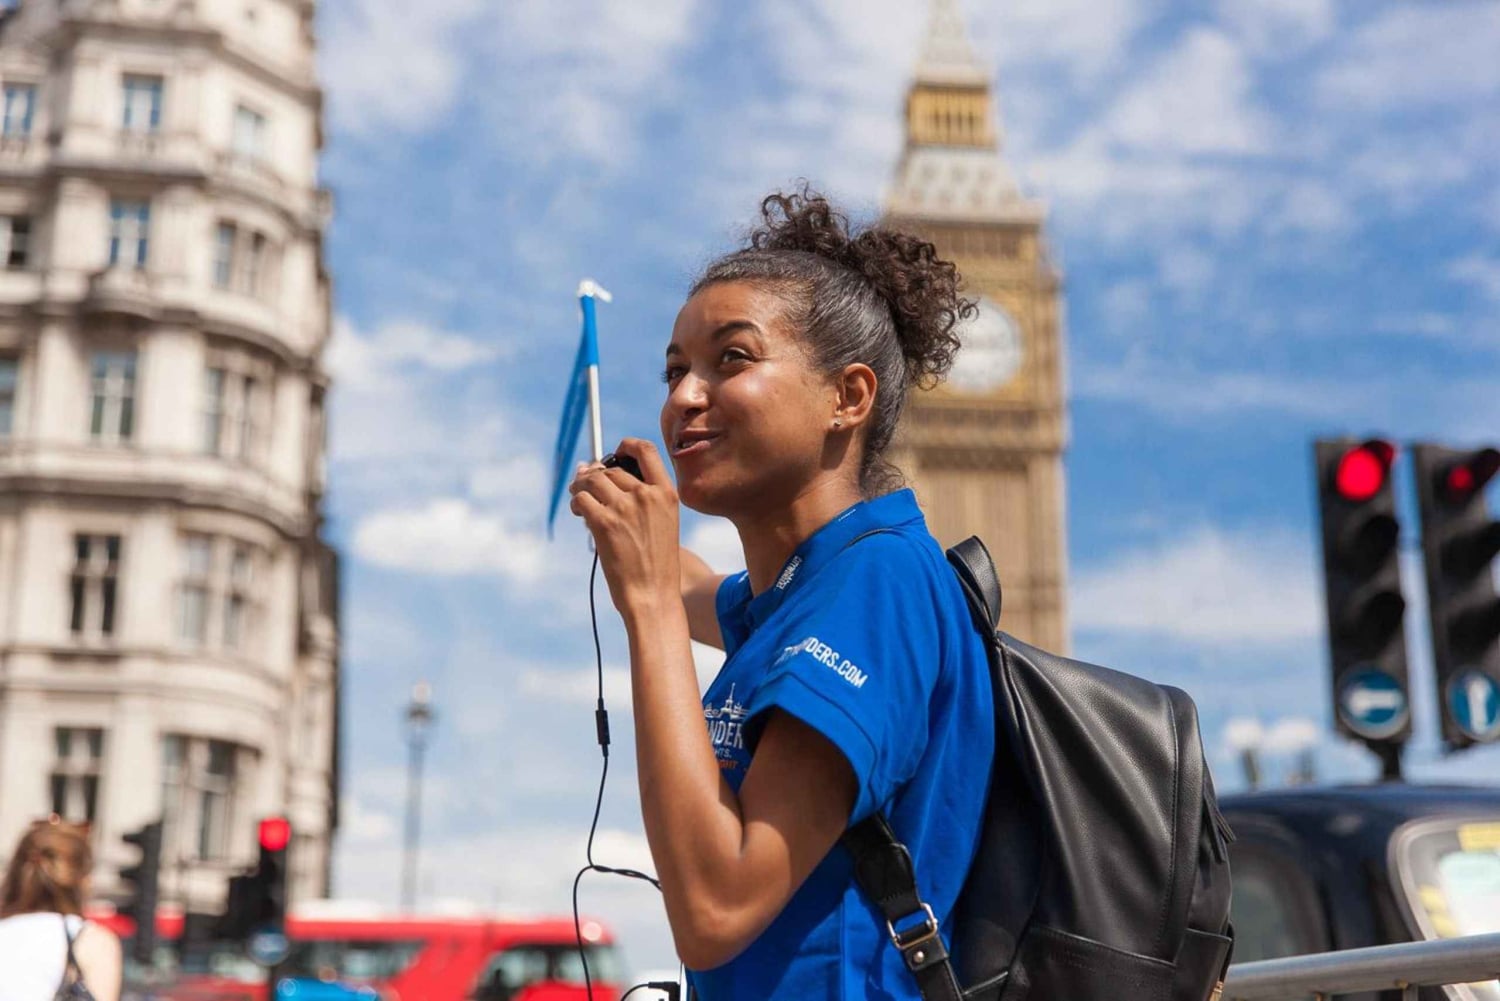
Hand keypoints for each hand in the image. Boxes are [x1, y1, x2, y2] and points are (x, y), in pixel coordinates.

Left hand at [570, 438, 681, 615]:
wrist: (653, 595)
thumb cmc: (656, 565)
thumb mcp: (663, 524)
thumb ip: (641, 500)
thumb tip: (597, 472)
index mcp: (666, 494)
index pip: (646, 450)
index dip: (625, 446)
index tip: (615, 452)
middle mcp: (646, 495)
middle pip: (611, 469)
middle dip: (595, 475)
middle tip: (586, 485)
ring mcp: (625, 508)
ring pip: (592, 480)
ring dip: (581, 486)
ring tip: (579, 497)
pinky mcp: (604, 522)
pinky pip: (581, 499)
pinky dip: (576, 502)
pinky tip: (579, 513)